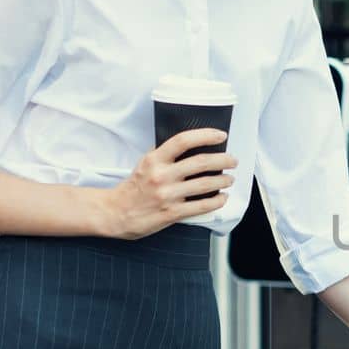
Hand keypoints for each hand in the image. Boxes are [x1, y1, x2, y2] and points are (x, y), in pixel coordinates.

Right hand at [99, 129, 236, 238]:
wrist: (115, 213)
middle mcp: (162, 176)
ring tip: (230, 179)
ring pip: (205, 184)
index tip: (221, 135)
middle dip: (224, 160)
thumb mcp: (145, 164)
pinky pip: (202, 206)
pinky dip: (217, 201)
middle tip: (233, 160)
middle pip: (201, 162)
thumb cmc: (133, 188)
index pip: (183, 141)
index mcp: (154, 160)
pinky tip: (222, 197)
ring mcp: (168, 195)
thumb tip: (190, 146)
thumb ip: (164, 155)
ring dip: (224, 180)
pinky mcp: (172, 213)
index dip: (206, 135)